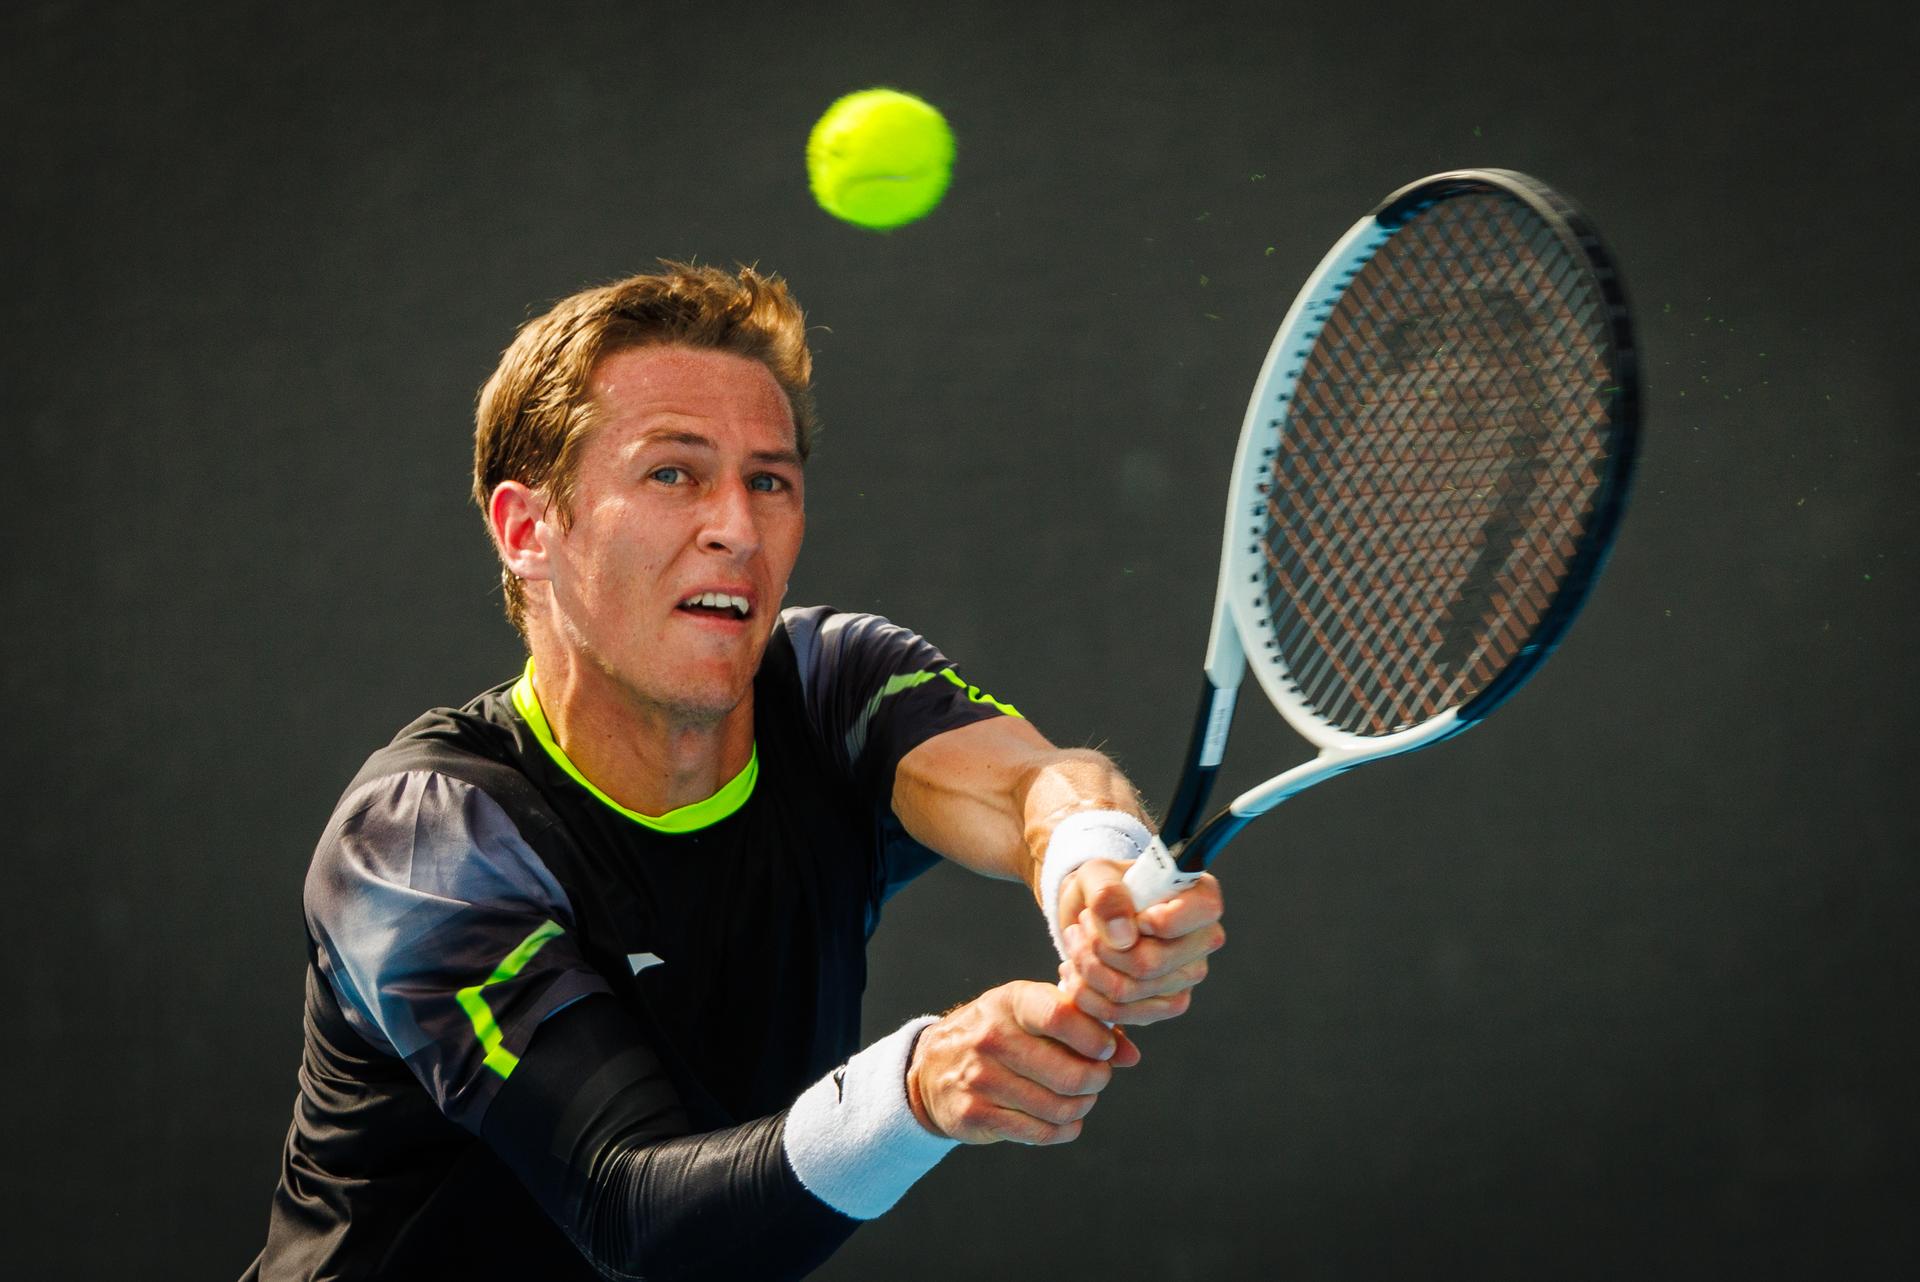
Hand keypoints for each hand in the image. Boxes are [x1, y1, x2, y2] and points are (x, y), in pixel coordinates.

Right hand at [906, 981, 1140, 1144]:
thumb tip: (1130, 1055)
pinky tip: (1063, 1120)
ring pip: (1059, 1108)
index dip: (1096, 1038)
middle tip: (1097, 1078)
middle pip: (1070, 1074)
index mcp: (1011, 1002)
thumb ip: (1084, 1026)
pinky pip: (1040, 1133)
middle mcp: (991, 1038)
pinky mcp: (975, 1114)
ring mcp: (980, 1078)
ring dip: (1081, 1107)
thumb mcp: (1033, 1013)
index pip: (1062, 1016)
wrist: (932, 1067)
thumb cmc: (1000, 1033)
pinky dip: (1064, 1130)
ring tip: (1079, 1098)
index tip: (1106, 1049)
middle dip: (1097, 1081)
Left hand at [1055, 861, 1224, 1025]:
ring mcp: (1188, 976)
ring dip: (1087, 968)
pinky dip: (1088, 995)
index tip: (1121, 912)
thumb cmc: (1104, 888)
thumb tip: (1123, 936)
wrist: (1093, 916)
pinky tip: (1076, 971)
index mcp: (1200, 897)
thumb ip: (1107, 893)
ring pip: (1130, 991)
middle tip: (1080, 927)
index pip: (1194, 916)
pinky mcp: (1168, 1004)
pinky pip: (1122, 1013)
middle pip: (1150, 963)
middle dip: (1099, 947)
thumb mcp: (1096, 873)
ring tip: (1075, 944)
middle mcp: (1204, 939)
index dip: (1151, 921)